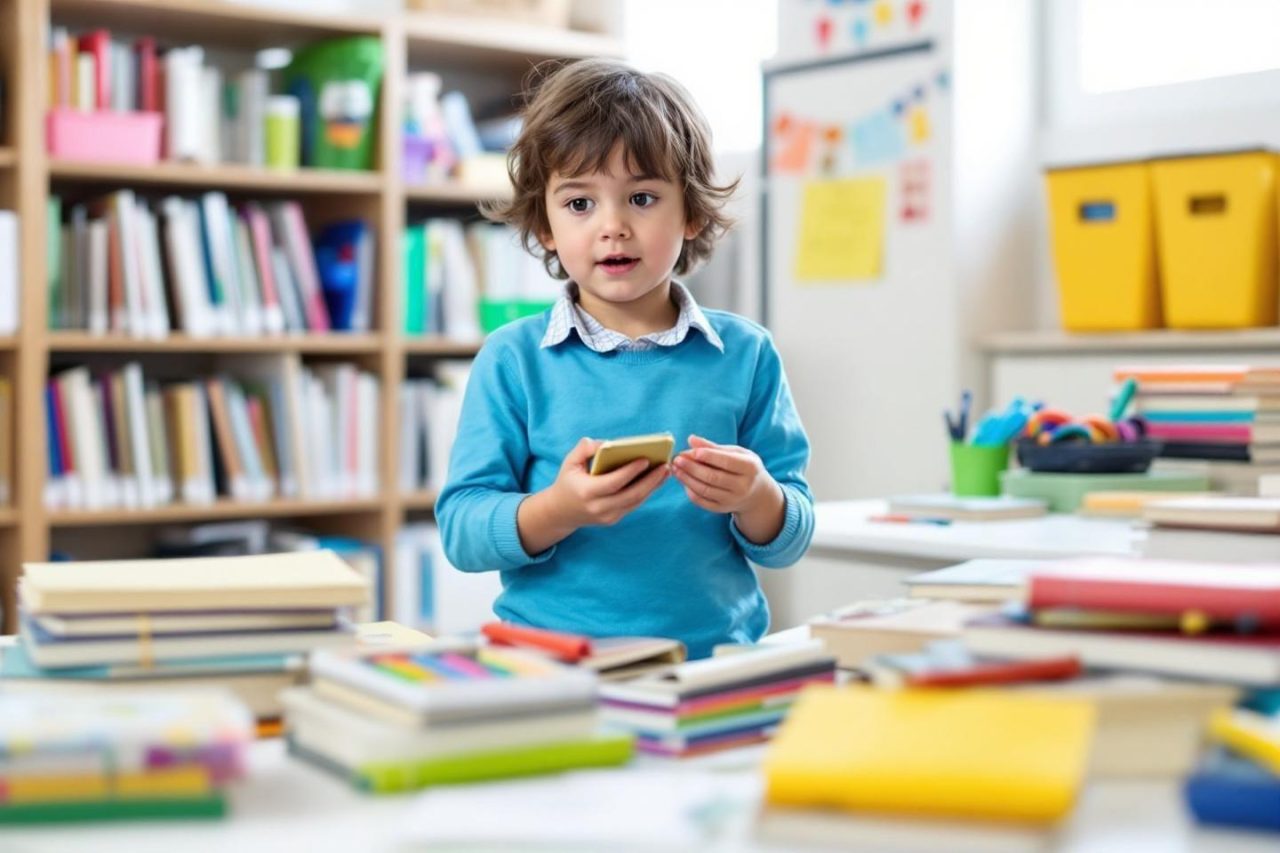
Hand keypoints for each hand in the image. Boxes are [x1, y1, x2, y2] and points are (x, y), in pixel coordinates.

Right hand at [547, 437, 669, 527]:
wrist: (561, 512)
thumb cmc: (568, 481)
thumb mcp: (569, 462)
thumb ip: (585, 448)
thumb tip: (608, 443)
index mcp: (586, 492)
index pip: (613, 483)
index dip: (630, 472)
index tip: (645, 459)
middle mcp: (598, 508)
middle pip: (631, 495)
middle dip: (651, 480)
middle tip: (665, 465)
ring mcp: (608, 516)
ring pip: (636, 501)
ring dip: (653, 486)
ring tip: (665, 470)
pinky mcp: (614, 519)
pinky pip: (634, 504)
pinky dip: (646, 491)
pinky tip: (656, 479)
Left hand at [672, 435, 785, 543]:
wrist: (756, 493)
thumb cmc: (743, 467)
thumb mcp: (736, 453)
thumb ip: (713, 447)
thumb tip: (691, 439)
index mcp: (750, 468)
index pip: (727, 462)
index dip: (709, 456)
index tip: (691, 451)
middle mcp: (742, 486)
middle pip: (713, 477)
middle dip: (692, 468)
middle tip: (677, 459)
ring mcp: (732, 500)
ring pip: (705, 490)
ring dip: (687, 479)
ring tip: (675, 468)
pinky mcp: (722, 509)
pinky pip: (702, 501)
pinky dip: (690, 491)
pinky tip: (683, 480)